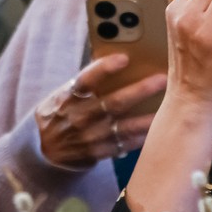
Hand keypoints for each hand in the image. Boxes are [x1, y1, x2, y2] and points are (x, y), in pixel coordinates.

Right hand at [35, 54, 165, 166]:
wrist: (42, 151)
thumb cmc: (60, 113)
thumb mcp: (61, 94)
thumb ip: (84, 81)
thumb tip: (116, 57)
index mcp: (67, 98)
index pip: (85, 80)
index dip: (103, 69)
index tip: (124, 58)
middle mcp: (78, 117)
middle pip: (112, 103)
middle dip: (140, 90)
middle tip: (163, 78)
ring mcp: (88, 138)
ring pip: (123, 127)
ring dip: (148, 117)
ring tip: (169, 106)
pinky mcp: (97, 153)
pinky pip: (124, 145)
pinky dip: (141, 137)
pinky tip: (158, 127)